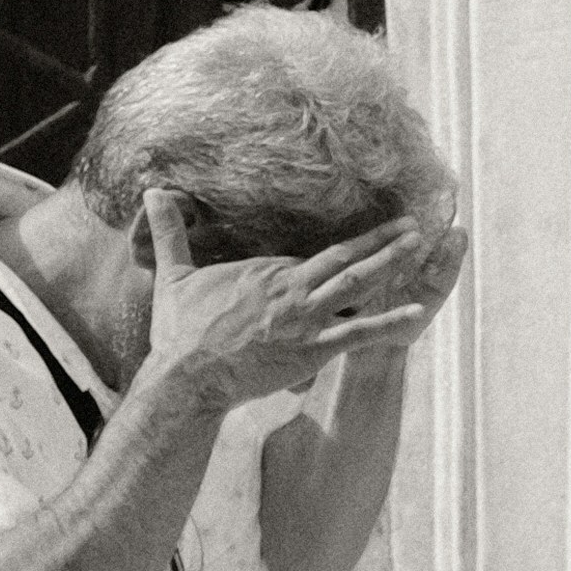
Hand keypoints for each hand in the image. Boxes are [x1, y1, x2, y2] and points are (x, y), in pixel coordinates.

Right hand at [142, 184, 465, 415]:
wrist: (188, 377)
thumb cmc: (180, 332)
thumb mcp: (173, 275)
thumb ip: (170, 232)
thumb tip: (150, 193)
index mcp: (267, 269)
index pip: (312, 256)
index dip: (340, 249)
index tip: (364, 237)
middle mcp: (292, 286)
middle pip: (346, 257)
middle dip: (382, 240)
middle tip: (414, 222)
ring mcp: (306, 316)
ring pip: (359, 282)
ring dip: (393, 262)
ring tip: (421, 245)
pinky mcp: (314, 347)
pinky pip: (360, 331)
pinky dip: (390, 321)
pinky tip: (417, 311)